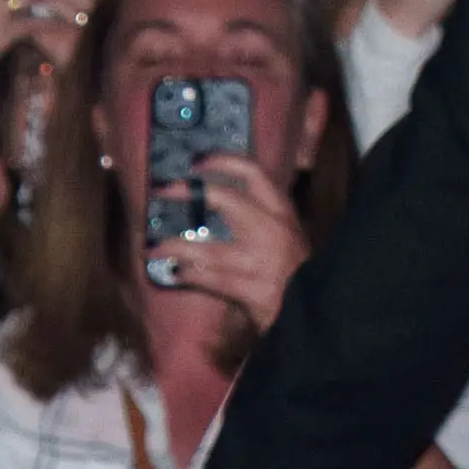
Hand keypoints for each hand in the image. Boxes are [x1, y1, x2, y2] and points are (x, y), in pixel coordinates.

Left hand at [143, 151, 307, 328]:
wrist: (317, 308)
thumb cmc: (295, 269)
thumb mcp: (285, 233)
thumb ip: (258, 215)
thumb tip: (213, 198)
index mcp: (281, 212)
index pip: (254, 173)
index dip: (223, 162)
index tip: (196, 161)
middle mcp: (272, 230)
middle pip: (227, 200)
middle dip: (190, 193)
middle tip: (162, 190)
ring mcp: (261, 261)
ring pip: (209, 250)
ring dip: (175, 247)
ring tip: (152, 249)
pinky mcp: (252, 290)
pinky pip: (210, 280)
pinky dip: (188, 276)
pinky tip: (174, 273)